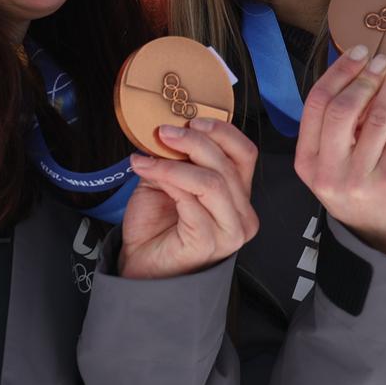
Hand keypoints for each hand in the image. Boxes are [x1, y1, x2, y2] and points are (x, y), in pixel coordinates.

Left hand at [118, 119, 258, 279]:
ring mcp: (229, 231)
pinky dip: (166, 179)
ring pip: (212, 182)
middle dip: (193, 142)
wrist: (140, 263)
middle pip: (227, 164)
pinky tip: (146, 171)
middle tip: (164, 132)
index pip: (245, 153)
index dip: (222, 131)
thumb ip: (178, 156)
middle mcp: (241, 213)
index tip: (192, 121)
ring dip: (176, 163)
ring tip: (149, 156)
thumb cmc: (157, 224)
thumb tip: (171, 128)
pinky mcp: (209, 243)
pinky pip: (190, 201)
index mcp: (238, 193)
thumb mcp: (169, 178)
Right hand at [294, 44, 385, 255]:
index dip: (338, 73)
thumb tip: (362, 66)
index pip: (315, 105)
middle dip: (366, 77)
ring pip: (376, 117)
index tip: (359, 51)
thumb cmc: (360, 186)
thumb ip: (339, 124)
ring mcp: (359, 179)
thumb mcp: (335, 161)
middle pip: (341, 109)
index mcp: (307, 161)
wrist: (385, 237)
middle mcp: (328, 172)